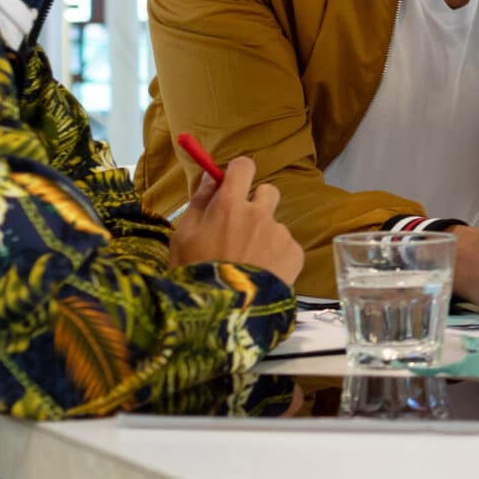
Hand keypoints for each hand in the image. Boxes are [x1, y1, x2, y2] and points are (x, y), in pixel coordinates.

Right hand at [167, 157, 306, 288]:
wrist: (224, 312)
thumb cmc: (195, 273)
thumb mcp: (183, 236)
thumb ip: (199, 202)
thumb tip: (210, 177)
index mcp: (229, 204)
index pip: (244, 166)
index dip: (239, 172)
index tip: (233, 182)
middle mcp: (259, 213)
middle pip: (267, 191)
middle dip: (256, 203)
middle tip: (240, 227)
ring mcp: (280, 233)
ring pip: (274, 224)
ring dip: (264, 235)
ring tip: (248, 262)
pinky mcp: (295, 253)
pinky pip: (286, 246)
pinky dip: (276, 256)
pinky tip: (261, 273)